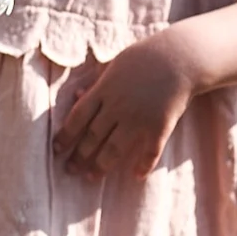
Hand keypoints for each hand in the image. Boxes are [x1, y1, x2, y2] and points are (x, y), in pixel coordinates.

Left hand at [52, 38, 196, 177]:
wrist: (180, 57)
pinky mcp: (160, 127)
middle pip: (92, 137)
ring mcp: (138, 119)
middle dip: (79, 157)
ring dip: (101, 166)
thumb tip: (75, 95)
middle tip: (69, 170)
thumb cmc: (144, 57)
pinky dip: (143, 166)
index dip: (65, 136)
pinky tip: (137, 176)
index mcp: (103, 91)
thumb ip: (95, 83)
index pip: (77, 118)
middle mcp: (117, 108)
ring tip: (91, 178)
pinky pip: (149, 152)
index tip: (56, 149)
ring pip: (114, 149)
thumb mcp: (113, 65)